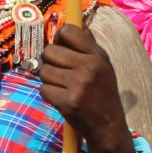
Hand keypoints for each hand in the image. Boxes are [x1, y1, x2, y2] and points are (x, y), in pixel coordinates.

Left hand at [39, 25, 134, 152]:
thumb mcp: (102, 66)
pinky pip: (43, 89)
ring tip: (64, 87)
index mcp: (98, 56)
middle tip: (62, 73)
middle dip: (51, 62)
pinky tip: (63, 98)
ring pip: (44, 71)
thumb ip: (87, 46)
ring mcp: (78, 85)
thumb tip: (72, 26)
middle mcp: (89, 67)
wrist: (108, 126)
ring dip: (49, 80)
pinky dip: (49, 95)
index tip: (61, 47)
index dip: (60, 38)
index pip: (69, 31)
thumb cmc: (102, 93)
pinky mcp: (67, 102)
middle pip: (49, 51)